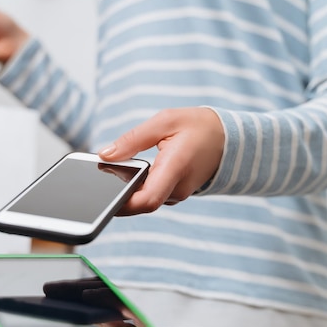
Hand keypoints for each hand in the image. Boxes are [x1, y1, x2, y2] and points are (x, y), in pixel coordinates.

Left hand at [99, 107, 224, 214]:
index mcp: (176, 168)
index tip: (103, 198)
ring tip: (114, 169)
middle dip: (118, 193)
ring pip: (145, 199)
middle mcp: (177, 188)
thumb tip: (104, 154)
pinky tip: (129, 172)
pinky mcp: (174, 193)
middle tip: (98, 178)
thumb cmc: (200, 126)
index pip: (148, 200)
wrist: (229, 138)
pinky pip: (152, 194)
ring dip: (128, 188)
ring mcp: (177, 193)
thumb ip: (132, 139)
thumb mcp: (165, 121)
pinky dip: (138, 186)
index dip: (123, 204)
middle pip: (141, 202)